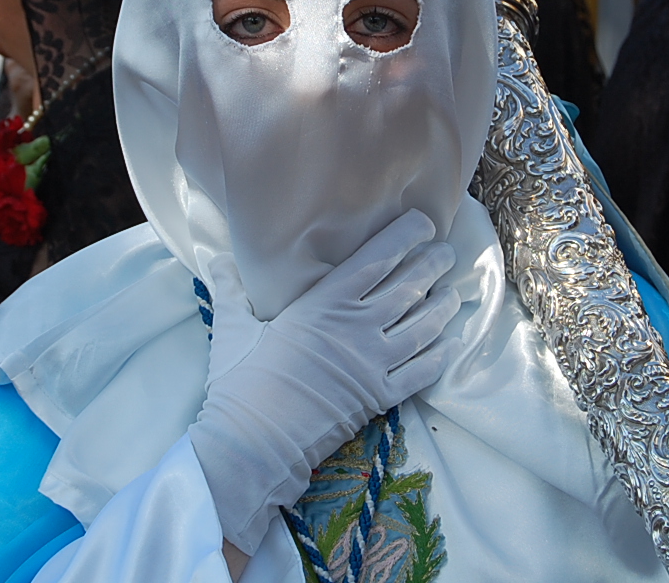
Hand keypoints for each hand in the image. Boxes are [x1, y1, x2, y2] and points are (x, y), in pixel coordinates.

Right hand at [187, 208, 460, 554]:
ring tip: (453, 294)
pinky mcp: (380, 398)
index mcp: (323, 303)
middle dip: (433, 266)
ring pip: (423, 328)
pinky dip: (440, 357)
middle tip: (446, 254)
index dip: (406, 237)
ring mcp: (372, 364)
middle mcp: (356, 327)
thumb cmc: (240, 381)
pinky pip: (421, 373)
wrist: (253, 443)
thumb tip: (215, 259)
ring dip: (443, 308)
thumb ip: (230, 289)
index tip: (423, 224)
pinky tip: (451, 345)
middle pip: (409, 288)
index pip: (377, 259)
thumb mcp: (232, 327)